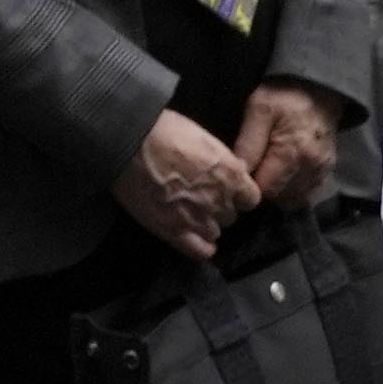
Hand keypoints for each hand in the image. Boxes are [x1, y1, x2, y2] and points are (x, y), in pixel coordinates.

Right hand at [117, 104, 258, 258]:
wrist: (130, 143)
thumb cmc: (166, 132)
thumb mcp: (206, 138)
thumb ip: (225, 161)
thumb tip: (236, 171)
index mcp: (231, 176)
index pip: (251, 199)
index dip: (239, 195)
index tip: (228, 190)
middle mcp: (220, 201)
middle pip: (230, 216)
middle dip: (219, 208)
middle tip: (199, 197)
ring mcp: (198, 219)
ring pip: (215, 232)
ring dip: (206, 225)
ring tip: (189, 213)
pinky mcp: (174, 232)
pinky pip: (200, 252)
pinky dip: (200, 247)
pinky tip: (191, 236)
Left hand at [233, 82, 343, 212]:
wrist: (320, 87)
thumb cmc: (285, 94)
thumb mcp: (259, 109)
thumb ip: (248, 143)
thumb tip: (239, 172)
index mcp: (293, 152)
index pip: (265, 189)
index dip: (250, 185)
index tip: (243, 173)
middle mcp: (311, 167)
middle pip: (279, 198)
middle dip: (263, 188)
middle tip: (254, 169)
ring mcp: (322, 171)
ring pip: (294, 200)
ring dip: (278, 192)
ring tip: (268, 172)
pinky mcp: (327, 171)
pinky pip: (308, 195)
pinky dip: (294, 192)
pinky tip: (285, 177)